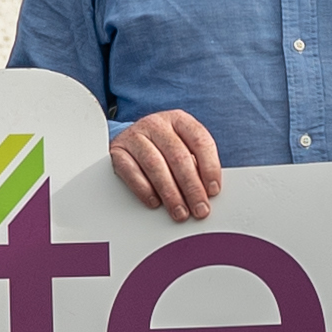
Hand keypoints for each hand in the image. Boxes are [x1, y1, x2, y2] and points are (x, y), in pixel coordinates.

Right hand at [108, 109, 224, 219]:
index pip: (200, 141)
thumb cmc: (163, 148)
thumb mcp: (183, 147)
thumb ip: (197, 165)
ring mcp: (135, 136)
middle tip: (199, 208)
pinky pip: (131, 172)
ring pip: (155, 165)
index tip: (213, 190)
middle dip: (191, 187)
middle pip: (178, 156)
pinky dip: (144, 189)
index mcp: (179, 120)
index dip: (209, 167)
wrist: (130, 139)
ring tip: (179, 211)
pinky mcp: (118, 151)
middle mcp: (156, 124)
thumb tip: (207, 192)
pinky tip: (155, 202)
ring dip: (170, 193)